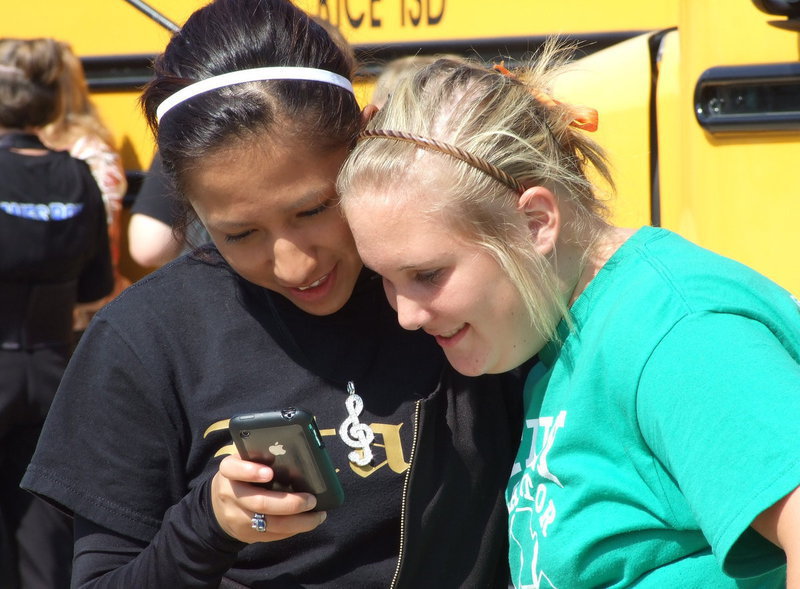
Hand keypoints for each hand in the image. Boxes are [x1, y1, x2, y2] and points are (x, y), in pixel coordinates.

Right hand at [211, 454, 326, 542]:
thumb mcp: (244, 462)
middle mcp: (230, 494)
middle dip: (290, 503)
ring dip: (298, 522)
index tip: (270, 472)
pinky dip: (292, 530)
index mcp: (229, 471)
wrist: (218, 506)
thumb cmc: (242, 477)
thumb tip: (297, 460)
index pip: (233, 468)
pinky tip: (307, 523)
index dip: (250, 471)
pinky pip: (271, 535)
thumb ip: (261, 458)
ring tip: (318, 515)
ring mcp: (236, 517)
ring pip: (269, 524)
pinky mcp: (244, 534)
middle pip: (260, 502)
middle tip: (312, 500)